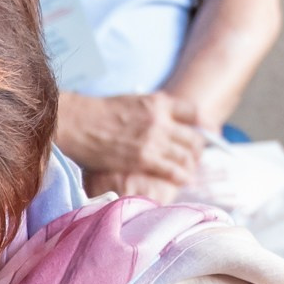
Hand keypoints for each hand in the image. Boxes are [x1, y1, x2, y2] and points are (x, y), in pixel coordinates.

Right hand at [55, 91, 206, 193]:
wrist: (77, 122)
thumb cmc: (98, 113)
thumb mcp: (132, 102)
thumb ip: (151, 111)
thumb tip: (164, 122)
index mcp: (158, 103)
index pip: (194, 113)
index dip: (203, 125)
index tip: (206, 133)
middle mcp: (160, 120)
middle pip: (194, 137)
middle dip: (198, 150)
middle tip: (196, 158)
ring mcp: (153, 140)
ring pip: (186, 156)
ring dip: (191, 166)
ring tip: (190, 173)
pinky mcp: (144, 159)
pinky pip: (173, 170)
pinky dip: (182, 177)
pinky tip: (184, 181)